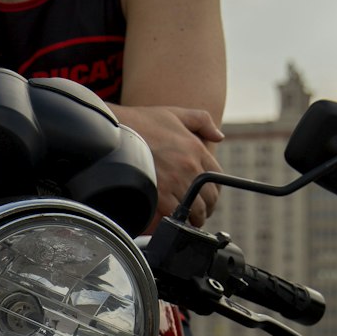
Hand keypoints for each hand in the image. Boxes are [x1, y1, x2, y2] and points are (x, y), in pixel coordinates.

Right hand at [113, 104, 223, 227]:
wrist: (117, 130)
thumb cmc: (143, 121)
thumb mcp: (176, 114)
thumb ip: (202, 121)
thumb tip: (219, 136)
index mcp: (196, 148)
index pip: (216, 176)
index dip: (214, 190)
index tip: (208, 197)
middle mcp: (189, 166)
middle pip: (209, 197)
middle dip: (207, 208)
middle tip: (200, 214)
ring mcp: (176, 181)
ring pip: (196, 209)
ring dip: (195, 218)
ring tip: (191, 221)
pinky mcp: (160, 194)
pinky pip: (177, 214)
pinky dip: (178, 220)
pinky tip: (176, 221)